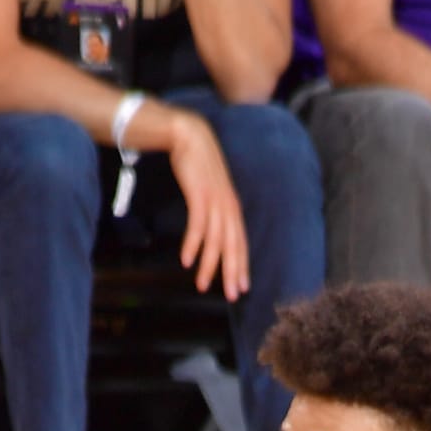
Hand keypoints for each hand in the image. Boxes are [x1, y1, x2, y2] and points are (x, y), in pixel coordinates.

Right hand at [164, 109, 249, 297]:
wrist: (189, 135)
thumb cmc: (198, 165)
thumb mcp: (210, 190)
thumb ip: (213, 209)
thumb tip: (212, 230)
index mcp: (232, 207)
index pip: (241, 242)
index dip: (242, 265)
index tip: (242, 287)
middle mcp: (228, 206)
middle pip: (233, 246)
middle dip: (233, 272)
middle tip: (233, 295)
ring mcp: (215, 201)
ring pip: (216, 240)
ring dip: (209, 265)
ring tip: (203, 286)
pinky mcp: (200, 195)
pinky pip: (198, 226)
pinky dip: (193, 244)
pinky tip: (187, 261)